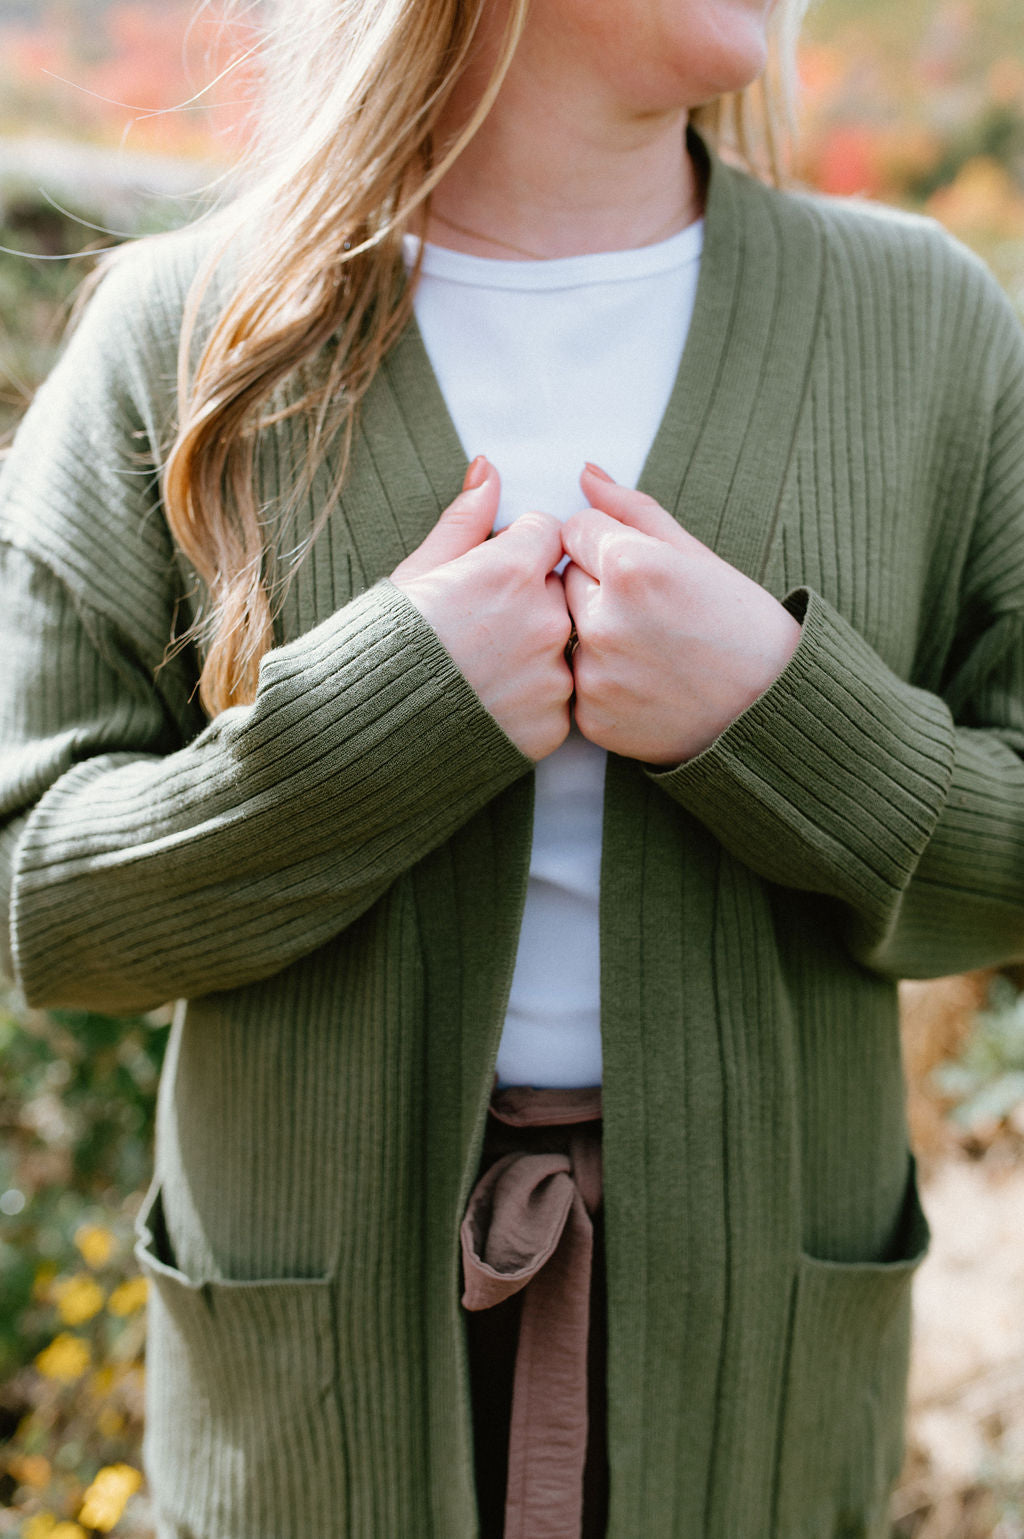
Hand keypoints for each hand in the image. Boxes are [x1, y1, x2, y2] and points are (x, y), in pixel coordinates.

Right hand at [391, 457, 573, 761]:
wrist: (366, 728)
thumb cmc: (385, 643)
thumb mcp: (419, 571)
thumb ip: (465, 519)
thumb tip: (488, 468)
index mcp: (513, 571)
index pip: (546, 534)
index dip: (515, 550)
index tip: (487, 575)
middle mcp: (546, 620)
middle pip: (558, 590)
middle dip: (530, 599)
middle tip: (481, 627)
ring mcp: (553, 677)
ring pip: (563, 645)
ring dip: (536, 650)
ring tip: (484, 670)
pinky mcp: (553, 725)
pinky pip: (557, 699)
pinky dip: (532, 700)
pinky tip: (491, 703)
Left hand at [561, 464, 801, 764]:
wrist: (772, 710)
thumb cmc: (742, 626)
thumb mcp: (696, 555)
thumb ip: (632, 510)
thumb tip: (585, 473)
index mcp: (631, 566)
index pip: (576, 530)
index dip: (610, 546)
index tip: (646, 574)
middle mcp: (604, 620)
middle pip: (566, 581)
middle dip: (598, 590)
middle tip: (653, 616)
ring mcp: (595, 674)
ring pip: (567, 633)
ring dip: (596, 637)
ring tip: (651, 652)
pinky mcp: (592, 718)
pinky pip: (576, 684)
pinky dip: (602, 683)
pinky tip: (646, 686)